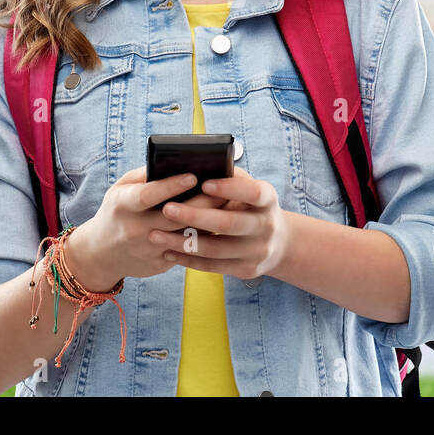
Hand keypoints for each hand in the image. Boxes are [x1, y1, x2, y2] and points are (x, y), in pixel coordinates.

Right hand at [69, 164, 229, 285]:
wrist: (101, 254)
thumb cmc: (116, 211)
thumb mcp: (120, 188)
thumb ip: (144, 176)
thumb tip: (176, 163)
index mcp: (122, 205)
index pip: (149, 195)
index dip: (171, 186)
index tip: (194, 175)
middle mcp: (134, 229)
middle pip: (175, 217)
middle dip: (202, 203)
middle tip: (226, 189)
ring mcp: (148, 250)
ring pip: (186, 236)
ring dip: (210, 222)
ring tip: (230, 206)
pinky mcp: (160, 264)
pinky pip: (187, 250)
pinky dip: (204, 237)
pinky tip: (221, 226)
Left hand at [148, 166, 290, 280]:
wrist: (278, 243)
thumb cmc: (251, 206)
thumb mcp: (250, 188)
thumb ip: (230, 178)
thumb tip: (195, 165)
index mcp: (267, 199)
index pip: (252, 192)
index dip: (229, 189)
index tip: (203, 184)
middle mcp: (266, 225)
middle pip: (229, 223)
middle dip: (195, 216)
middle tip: (166, 209)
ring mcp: (258, 251)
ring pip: (215, 249)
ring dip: (182, 242)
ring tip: (155, 234)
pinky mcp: (246, 269)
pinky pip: (213, 266)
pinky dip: (189, 259)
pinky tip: (168, 252)